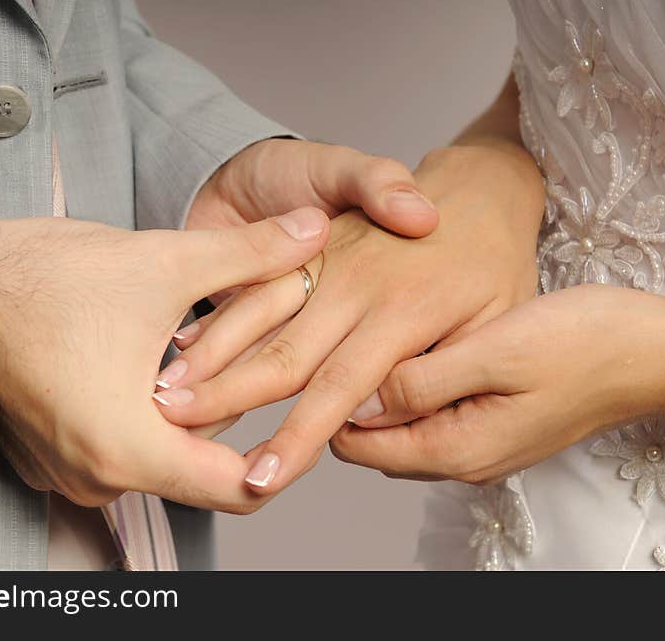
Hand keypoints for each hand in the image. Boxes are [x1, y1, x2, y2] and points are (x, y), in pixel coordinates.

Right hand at [0, 208, 327, 511]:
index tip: (310, 411)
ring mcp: (72, 468)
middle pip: (205, 460)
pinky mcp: (56, 451)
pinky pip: (128, 444)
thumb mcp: (163, 262)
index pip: (241, 487)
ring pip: (167, 449)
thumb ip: (251, 252)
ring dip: (196, 406)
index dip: (287, 453)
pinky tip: (160, 362)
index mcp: (129, 447)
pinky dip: (155, 411)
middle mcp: (98, 475)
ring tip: (210, 349)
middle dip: (239, 408)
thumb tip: (314, 229)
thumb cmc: (39, 279)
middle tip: (266, 355)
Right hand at [155, 143, 543, 494]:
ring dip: (211, 358)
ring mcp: (329, 262)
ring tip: (165, 392)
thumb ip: (437, 373)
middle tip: (174, 430)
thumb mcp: (499, 321)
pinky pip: (258, 281)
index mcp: (403, 312)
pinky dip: (221, 315)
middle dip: (226, 399)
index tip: (261, 478)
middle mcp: (355, 287)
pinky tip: (187, 344)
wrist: (481, 186)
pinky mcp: (311, 247)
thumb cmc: (496, 260)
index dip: (297, 438)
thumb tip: (373, 421)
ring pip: (258, 315)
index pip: (339, 389)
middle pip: (282, 355)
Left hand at [330, 285, 664, 482]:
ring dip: (373, 395)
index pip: (358, 444)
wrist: (651, 351)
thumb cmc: (583, 343)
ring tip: (358, 342)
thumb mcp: (496, 353)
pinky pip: (429, 413)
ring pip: (399, 426)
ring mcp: (478, 443)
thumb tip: (355, 402)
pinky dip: (406, 388)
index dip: (323, 410)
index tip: (305, 364)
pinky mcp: (490, 423)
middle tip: (323, 347)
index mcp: (457, 446)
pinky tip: (407, 347)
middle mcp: (462, 456)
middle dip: (341, 404)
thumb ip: (422, 382)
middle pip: (373, 441)